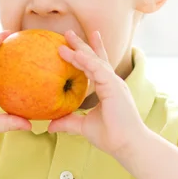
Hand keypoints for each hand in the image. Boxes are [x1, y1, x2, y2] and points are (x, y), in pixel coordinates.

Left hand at [48, 30, 147, 163]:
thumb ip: (68, 122)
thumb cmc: (111, 136)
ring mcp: (114, 83)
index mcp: (108, 89)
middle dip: (82, 45)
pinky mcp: (114, 87)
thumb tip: (49, 125)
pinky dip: (86, 61)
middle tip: (68, 33)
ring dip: (80, 49)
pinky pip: (98, 70)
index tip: (74, 45)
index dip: (86, 55)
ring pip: (95, 61)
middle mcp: (112, 83)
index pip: (96, 67)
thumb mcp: (84, 126)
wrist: (128, 145)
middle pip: (95, 58)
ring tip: (66, 38)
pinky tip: (75, 54)